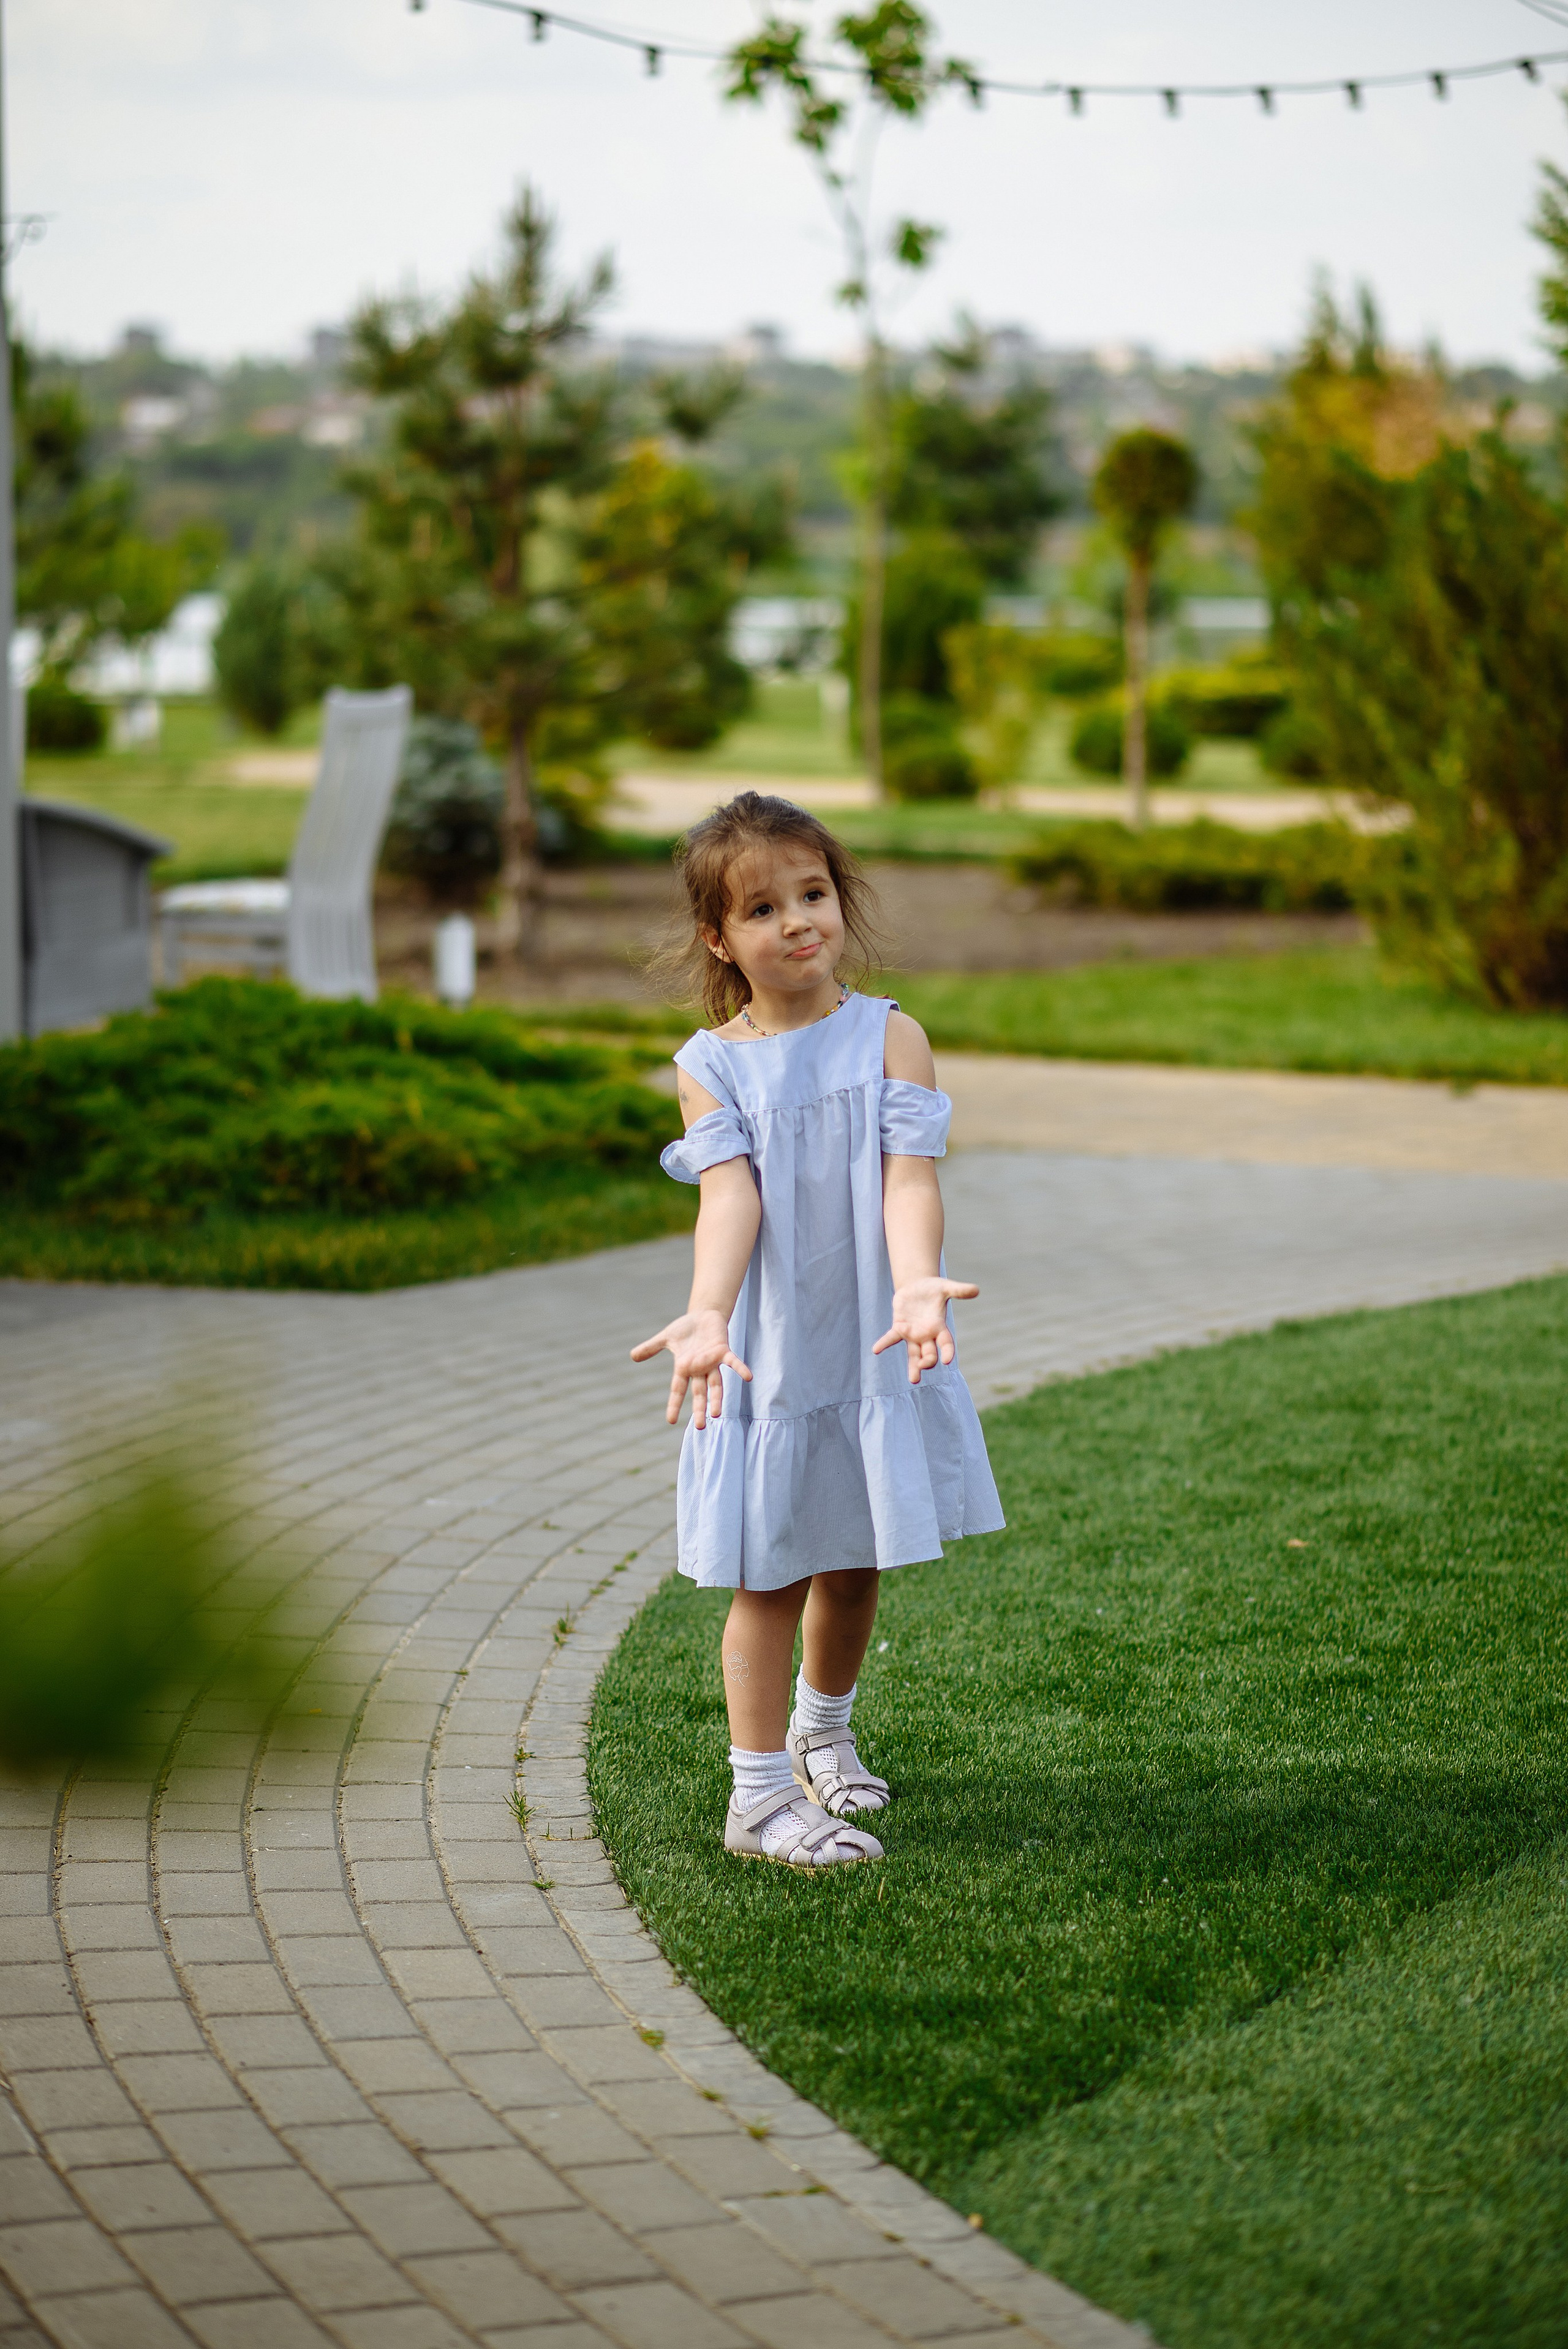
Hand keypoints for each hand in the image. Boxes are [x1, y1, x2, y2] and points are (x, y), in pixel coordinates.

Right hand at [631, 1308, 751, 1428]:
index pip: (678, 1390)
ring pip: (716, 1384)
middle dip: (699, 1409)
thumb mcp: (666, 1338)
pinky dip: (740, 1369)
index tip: (670, 1421)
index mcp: (684, 1368)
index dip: (674, 1405)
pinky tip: (749, 1377)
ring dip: (717, 1398)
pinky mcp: (723, 1351)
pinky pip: (733, 1362)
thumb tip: (632, 1356)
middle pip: (699, 1393)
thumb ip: (651, 1348)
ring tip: (717, 1414)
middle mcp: (699, 1369)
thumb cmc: (686, 1329)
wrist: (704, 1315)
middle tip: (700, 1427)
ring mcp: (712, 1362)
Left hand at [872, 1275, 978, 1383]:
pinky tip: (876, 1349)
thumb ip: (959, 1290)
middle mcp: (926, 1335)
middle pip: (929, 1353)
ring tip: (914, 1380)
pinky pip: (891, 1338)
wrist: (916, 1286)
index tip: (948, 1360)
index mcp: (939, 1327)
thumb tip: (976, 1289)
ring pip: (913, 1354)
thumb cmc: (933, 1288)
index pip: (946, 1343)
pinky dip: (884, 1343)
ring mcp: (913, 1334)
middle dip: (928, 1361)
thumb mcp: (946, 1287)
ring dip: (913, 1366)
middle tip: (923, 1366)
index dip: (947, 1351)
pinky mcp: (899, 1328)